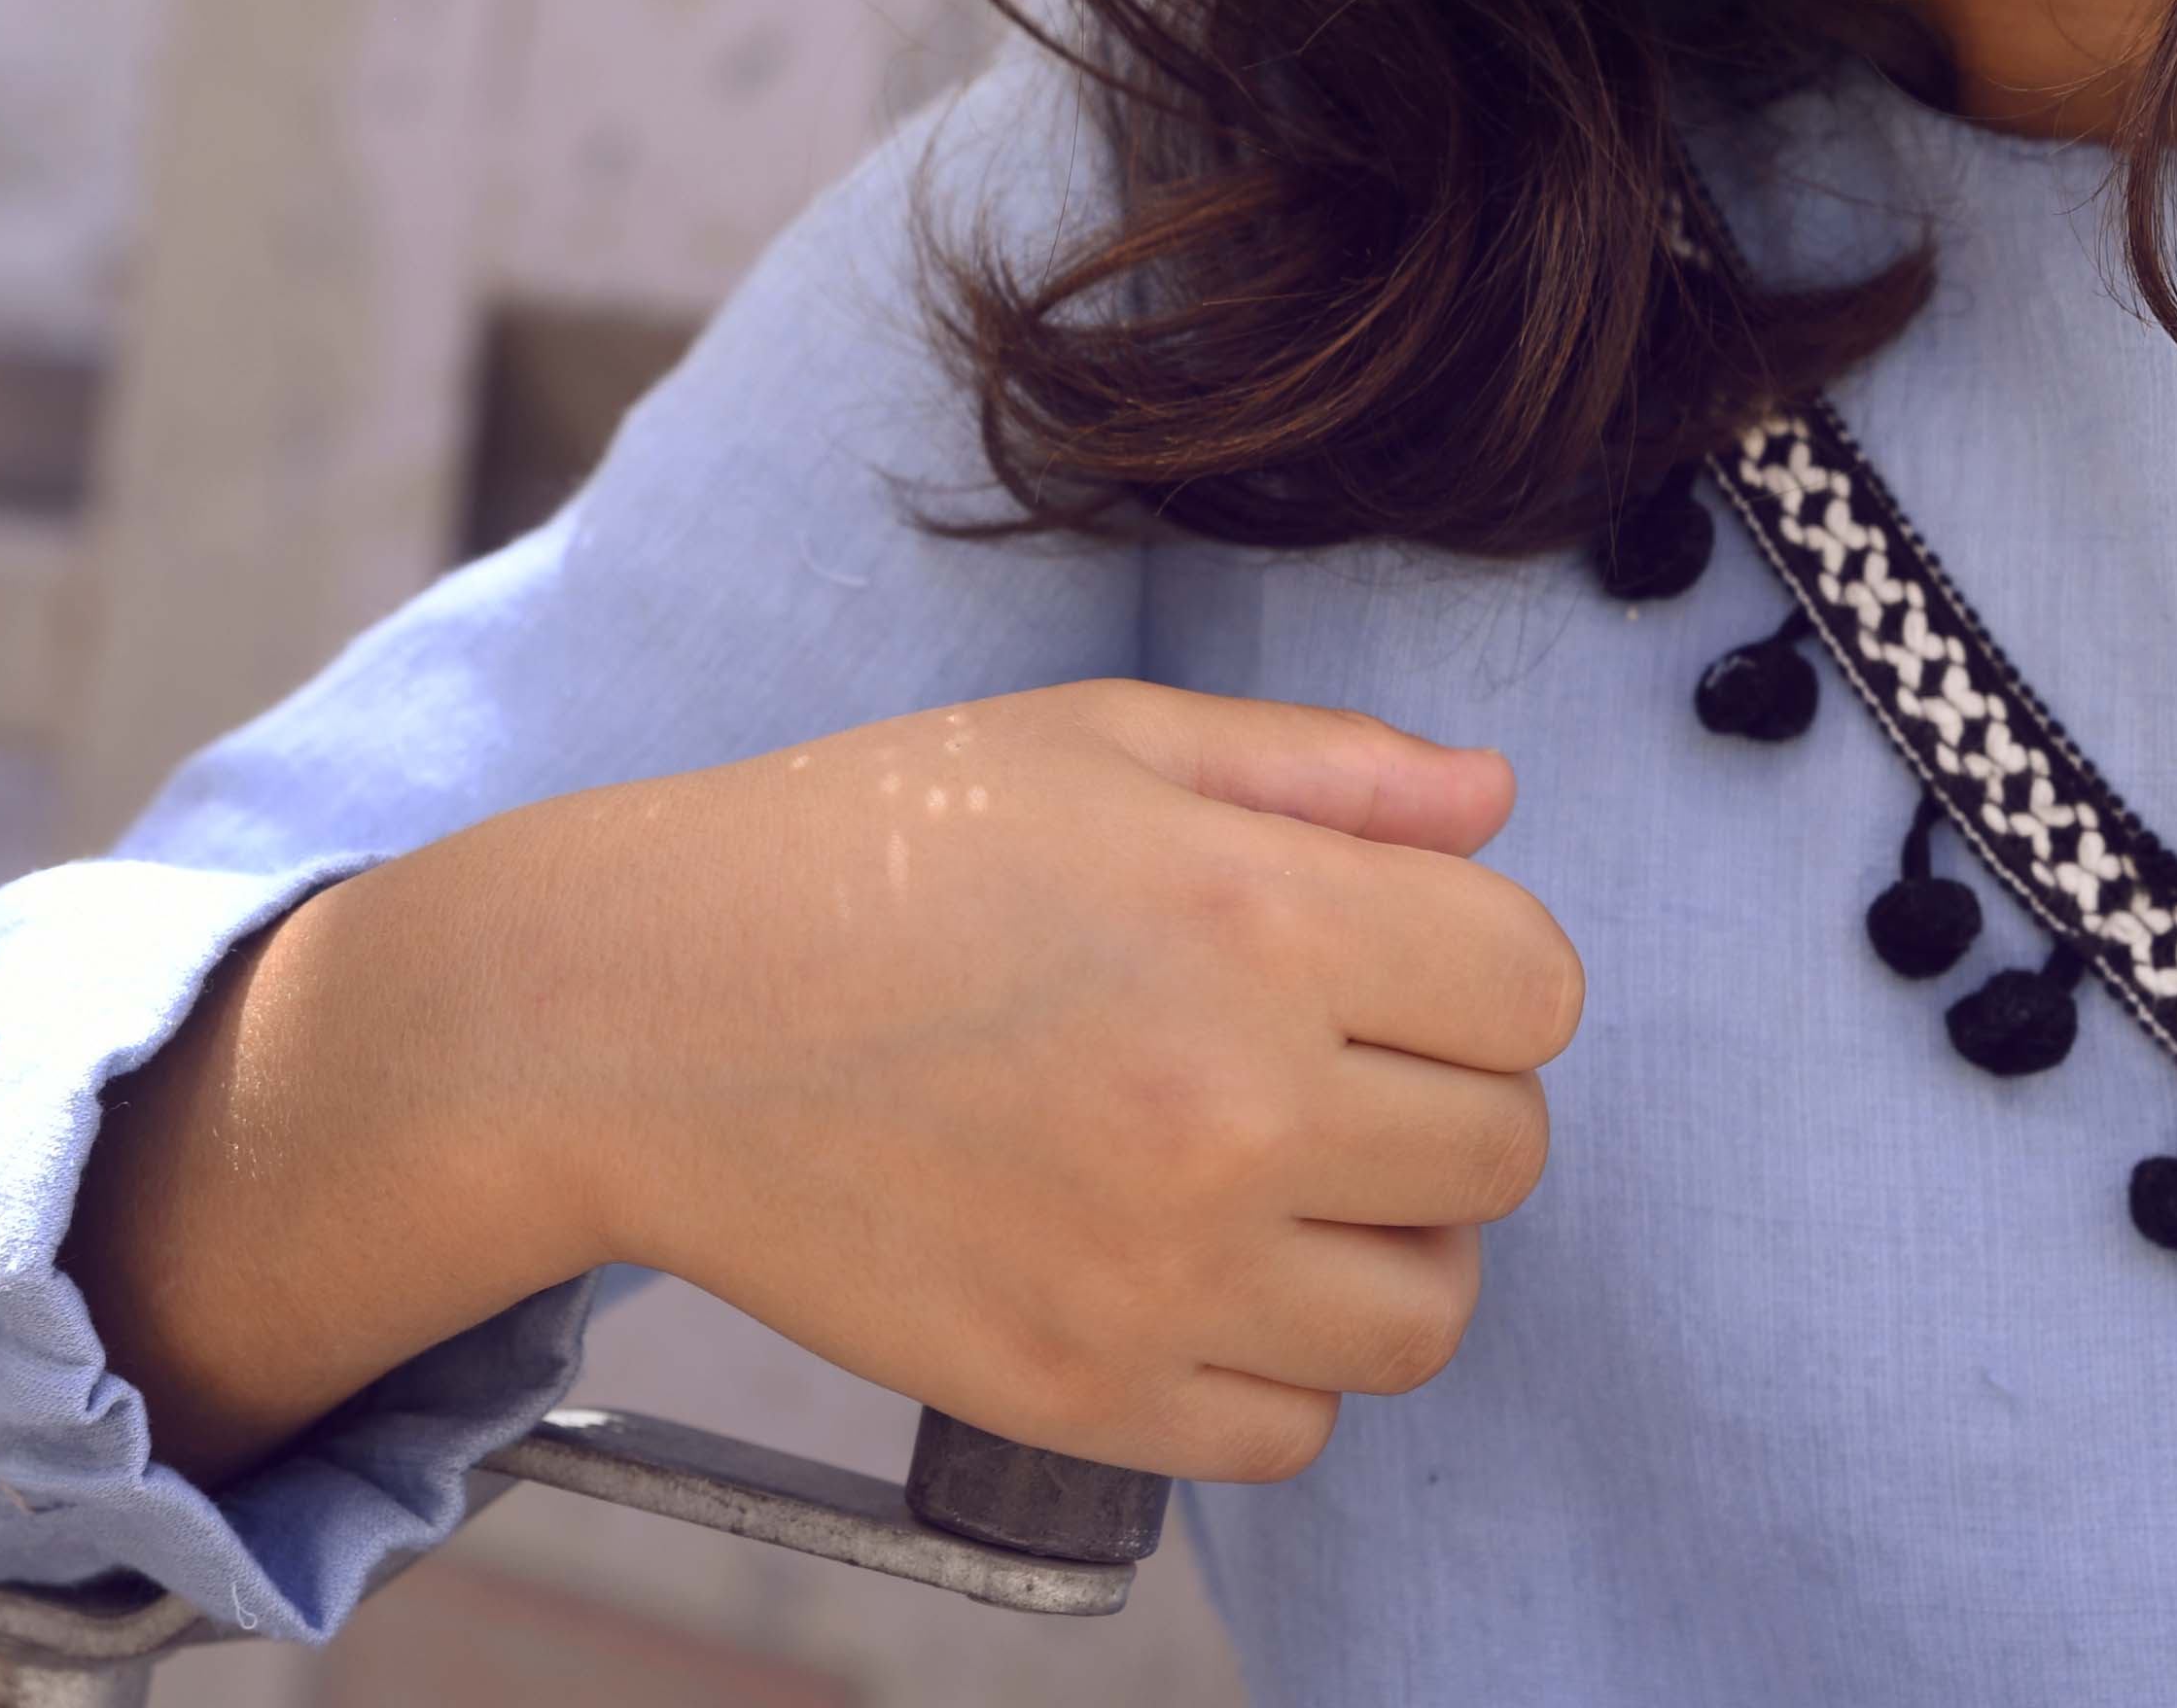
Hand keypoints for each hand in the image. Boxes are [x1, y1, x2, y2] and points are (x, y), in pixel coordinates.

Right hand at [590, 682, 1581, 1480]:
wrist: (640, 1018)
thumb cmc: (867, 849)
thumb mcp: (1101, 745)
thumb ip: (1323, 773)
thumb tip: (1496, 808)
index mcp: (1259, 923)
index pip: (1537, 988)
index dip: (1480, 963)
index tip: (1389, 957)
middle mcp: (1233, 1112)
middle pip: (1505, 1151)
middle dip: (1443, 1095)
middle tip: (1321, 1058)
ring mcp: (1158, 1276)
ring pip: (1426, 1314)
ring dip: (1385, 1243)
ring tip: (1272, 1174)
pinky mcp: (1077, 1396)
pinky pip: (1294, 1431)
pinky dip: (1273, 1365)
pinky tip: (1190, 1269)